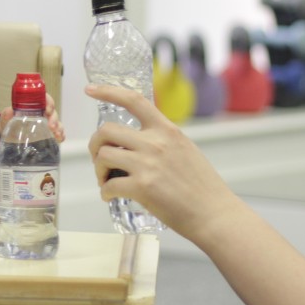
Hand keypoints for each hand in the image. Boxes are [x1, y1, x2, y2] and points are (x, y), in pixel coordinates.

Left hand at [0, 92, 64, 142]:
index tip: (47, 109)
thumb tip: (9, 112)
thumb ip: (7, 114)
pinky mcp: (48, 132)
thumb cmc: (9, 121)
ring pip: (57, 121)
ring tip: (56, 133)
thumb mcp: (6, 117)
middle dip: (54, 117)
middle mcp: (42, 112)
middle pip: (52, 111)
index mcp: (33, 104)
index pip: (44, 98)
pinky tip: (60, 138)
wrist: (9, 135)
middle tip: (51, 126)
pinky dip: (61, 134)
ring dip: (59, 126)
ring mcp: (46, 122)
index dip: (48, 101)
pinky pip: (57, 132)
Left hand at [85, 83, 230, 241]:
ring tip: (106, 180)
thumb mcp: (186, 150)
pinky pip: (109, 185)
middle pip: (106, 131)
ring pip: (103, 156)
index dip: (108, 91)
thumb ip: (163, 141)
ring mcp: (147, 164)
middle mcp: (155, 142)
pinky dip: (105, 192)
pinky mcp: (142, 187)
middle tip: (100, 160)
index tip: (90, 90)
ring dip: (98, 170)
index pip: (134, 100)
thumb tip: (138, 142)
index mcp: (167, 130)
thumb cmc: (202, 187)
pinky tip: (110, 197)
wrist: (214, 214)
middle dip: (95, 145)